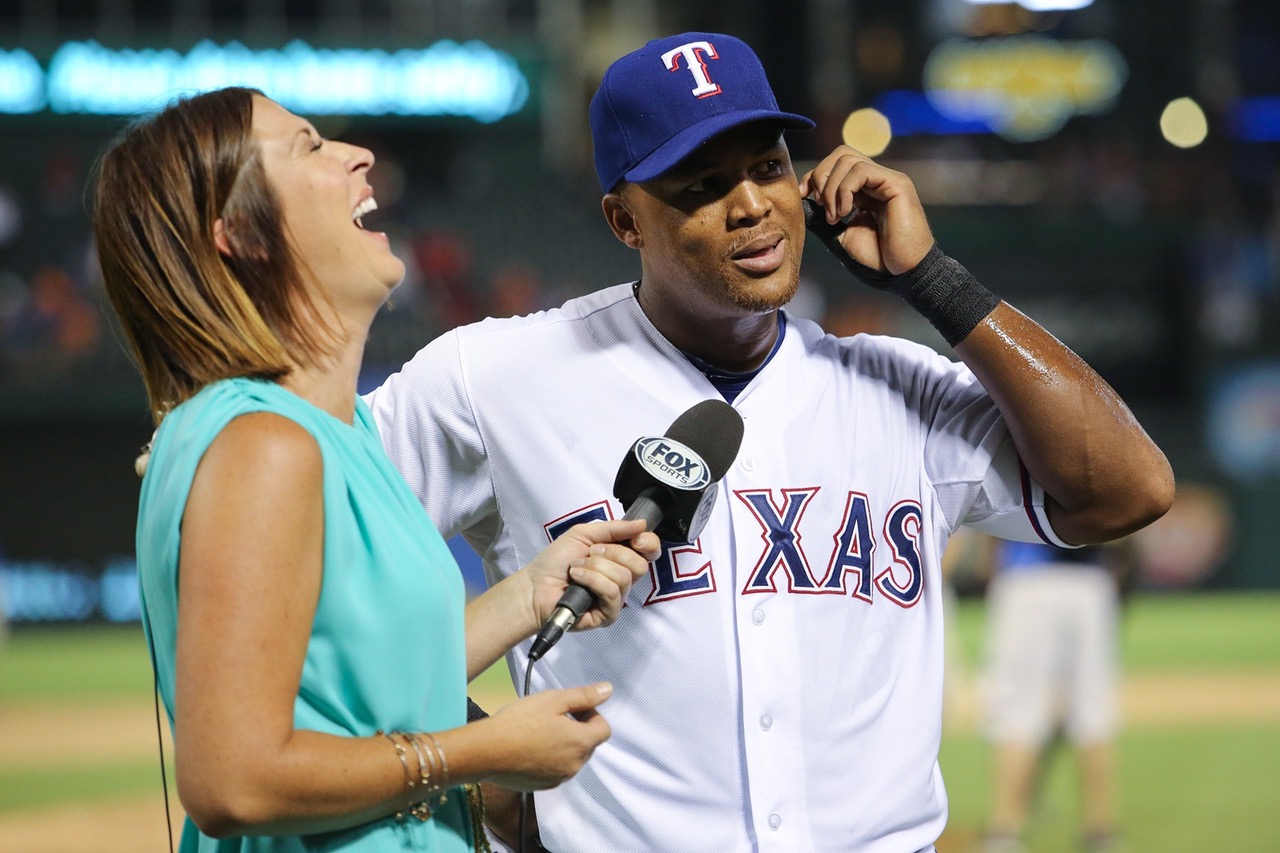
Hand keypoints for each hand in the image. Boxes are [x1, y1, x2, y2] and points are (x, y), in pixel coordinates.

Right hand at [482, 682, 614, 790]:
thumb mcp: (553, 700)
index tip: (571, 709)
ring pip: (572, 757)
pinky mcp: (543, 786)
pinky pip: (556, 769)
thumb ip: (583, 696)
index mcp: (581, 743)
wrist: (485, 751)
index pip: (603, 728)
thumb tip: (607, 691)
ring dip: (563, 744)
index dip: (591, 714)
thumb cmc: (518, 722)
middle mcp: (575, 765)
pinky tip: (529, 747)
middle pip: (588, 744)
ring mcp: (559, 779)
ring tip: (537, 731)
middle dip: (577, 729)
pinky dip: (549, 758)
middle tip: (552, 716)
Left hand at [523, 519, 657, 631]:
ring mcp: (616, 598)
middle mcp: (622, 578)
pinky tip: (577, 579)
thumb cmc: (556, 561)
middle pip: (640, 565)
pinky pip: (612, 593)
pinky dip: (592, 580)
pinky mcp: (608, 614)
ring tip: (577, 568)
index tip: (635, 539)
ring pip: (624, 577)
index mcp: (620, 558)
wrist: (534, 585)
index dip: (647, 543)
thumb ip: (614, 528)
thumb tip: (642, 524)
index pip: (650, 552)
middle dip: (612, 553)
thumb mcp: (583, 534)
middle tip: (590, 553)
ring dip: (595, 567)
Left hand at [799, 145, 933, 275]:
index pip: (836, 165)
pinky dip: (845, 190)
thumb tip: (804, 203)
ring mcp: (887, 179)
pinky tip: (846, 212)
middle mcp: (876, 180)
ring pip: (848, 159)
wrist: (902, 273)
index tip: (802, 195)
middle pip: (841, 154)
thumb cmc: (877, 258)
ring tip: (835, 216)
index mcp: (864, 190)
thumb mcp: (841, 236)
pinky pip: (861, 170)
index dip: (814, 176)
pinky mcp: (896, 183)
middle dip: (821, 176)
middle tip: (821, 206)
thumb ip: (824, 218)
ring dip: (831, 188)